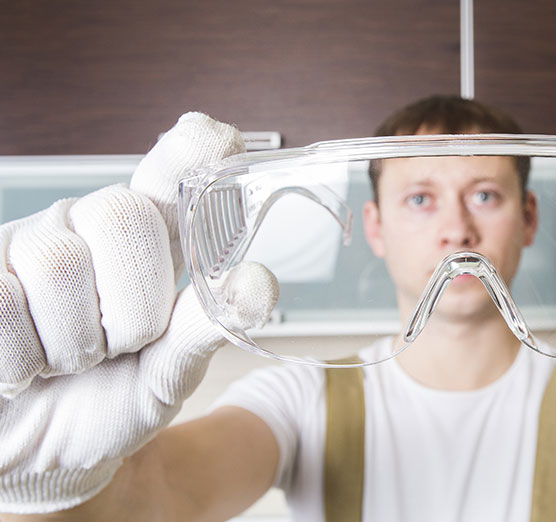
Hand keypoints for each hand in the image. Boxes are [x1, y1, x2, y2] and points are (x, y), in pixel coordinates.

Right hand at [0, 113, 277, 512]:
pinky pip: (0, 301)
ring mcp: (20, 249)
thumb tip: (258, 282)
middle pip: (122, 214)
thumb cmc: (111, 401)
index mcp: (144, 243)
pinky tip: (20, 366)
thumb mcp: (171, 373)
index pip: (170, 175)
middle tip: (116, 346)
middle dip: (131, 302)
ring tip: (65, 362)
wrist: (41, 458)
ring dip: (73, 341)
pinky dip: (20, 356)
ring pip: (59, 265)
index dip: (191, 151)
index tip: (215, 138)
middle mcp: (83, 229)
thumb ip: (209, 325)